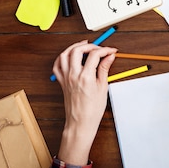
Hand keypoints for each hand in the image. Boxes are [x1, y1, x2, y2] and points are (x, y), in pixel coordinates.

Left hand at [52, 41, 116, 164]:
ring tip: (83, 46)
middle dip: (89, 45)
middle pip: (77, 50)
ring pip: (64, 54)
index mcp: (86, 77)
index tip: (111, 51)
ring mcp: (65, 78)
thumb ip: (105, 69)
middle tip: (99, 47)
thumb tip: (109, 57)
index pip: (95, 55)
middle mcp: (73, 75)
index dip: (105, 50)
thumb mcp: (103, 87)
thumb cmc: (92, 109)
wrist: (80, 122)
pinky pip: (57, 65)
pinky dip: (62, 57)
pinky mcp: (61, 81)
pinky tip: (70, 56)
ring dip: (74, 47)